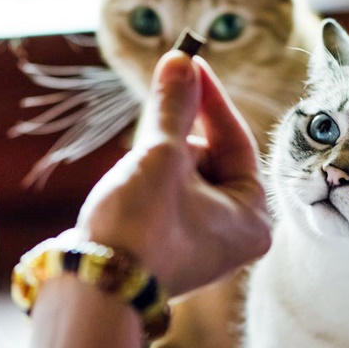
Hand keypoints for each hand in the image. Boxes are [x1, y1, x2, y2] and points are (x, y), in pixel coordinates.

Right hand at [76, 51, 270, 296]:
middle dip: (177, 137)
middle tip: (154, 124)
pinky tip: (130, 187)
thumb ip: (175, 105)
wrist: (94, 288)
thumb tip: (182, 59)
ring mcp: (204, 244)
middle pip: (211, 158)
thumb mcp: (161, 155)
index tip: (188, 61)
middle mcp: (237, 235)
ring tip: (137, 173)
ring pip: (185, 176)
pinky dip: (151, 182)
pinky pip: (168, 198)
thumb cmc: (140, 226)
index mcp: (254, 218)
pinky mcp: (172, 247)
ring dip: (160, 160)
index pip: (237, 140)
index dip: (209, 97)